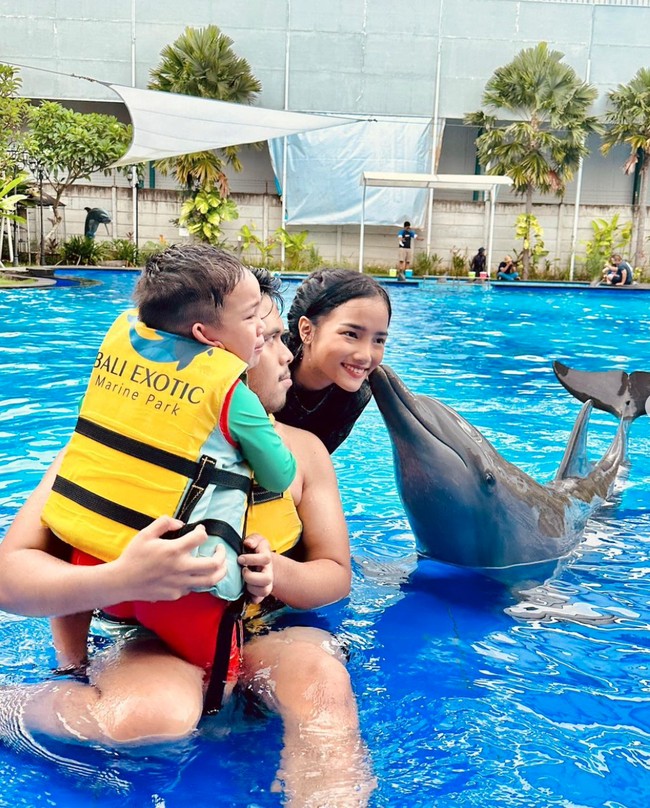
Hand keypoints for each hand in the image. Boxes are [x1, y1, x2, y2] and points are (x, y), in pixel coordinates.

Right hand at [112, 516, 226, 601]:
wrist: (122, 581)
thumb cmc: (133, 556)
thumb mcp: (146, 533)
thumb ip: (164, 523)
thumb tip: (181, 523)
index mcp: (174, 551)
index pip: (201, 538)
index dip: (203, 531)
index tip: (200, 531)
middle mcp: (181, 568)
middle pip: (214, 565)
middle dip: (222, 555)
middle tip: (220, 549)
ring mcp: (180, 583)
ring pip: (210, 581)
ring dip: (219, 571)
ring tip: (220, 565)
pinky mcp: (176, 594)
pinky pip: (193, 588)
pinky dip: (198, 580)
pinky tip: (195, 574)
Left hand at [239, 533, 272, 603]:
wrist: (262, 562)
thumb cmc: (256, 550)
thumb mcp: (256, 540)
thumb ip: (253, 539)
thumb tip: (248, 543)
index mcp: (267, 558)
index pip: (265, 559)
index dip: (252, 559)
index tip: (240, 558)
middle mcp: (269, 572)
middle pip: (267, 579)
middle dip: (251, 576)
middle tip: (242, 571)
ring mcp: (266, 584)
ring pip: (264, 591)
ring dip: (250, 586)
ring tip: (243, 580)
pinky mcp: (260, 593)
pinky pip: (257, 600)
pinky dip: (250, 597)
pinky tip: (245, 590)